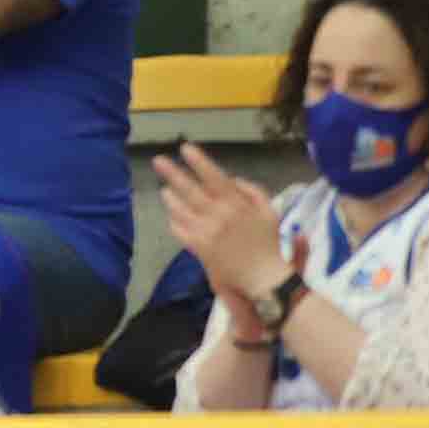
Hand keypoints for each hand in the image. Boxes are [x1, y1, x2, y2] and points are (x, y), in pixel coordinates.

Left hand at [156, 144, 295, 299]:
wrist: (266, 278)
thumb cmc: (270, 244)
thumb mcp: (270, 212)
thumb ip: (253, 192)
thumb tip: (232, 179)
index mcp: (236, 204)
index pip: (214, 177)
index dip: (199, 161)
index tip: (185, 148)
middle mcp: (218, 214)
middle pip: (190, 190)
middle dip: (173, 173)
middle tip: (158, 160)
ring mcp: (205, 231)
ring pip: (180, 209)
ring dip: (170, 197)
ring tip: (165, 190)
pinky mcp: (198, 247)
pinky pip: (179, 230)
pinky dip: (174, 221)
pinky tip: (174, 217)